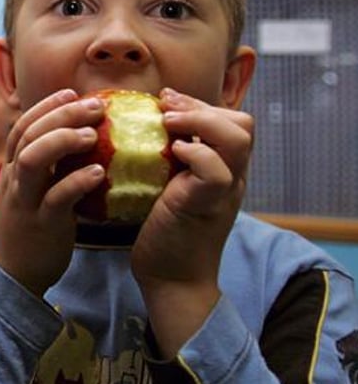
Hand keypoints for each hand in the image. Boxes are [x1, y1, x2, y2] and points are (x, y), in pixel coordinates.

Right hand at [0, 89, 105, 294]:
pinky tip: (100, 173)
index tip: (72, 92)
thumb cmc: (28, 231)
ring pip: (33, 160)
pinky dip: (77, 181)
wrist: (11, 277)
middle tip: (95, 106)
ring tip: (93, 134)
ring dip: (63, 140)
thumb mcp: (28, 193)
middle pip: (28, 135)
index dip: (45, 107)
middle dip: (61, 115)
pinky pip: (56, 198)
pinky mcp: (41, 224)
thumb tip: (73, 142)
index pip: (21, 127)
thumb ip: (44, 170)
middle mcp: (14, 181)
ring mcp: (25, 201)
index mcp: (11, 171)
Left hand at [132, 88, 253, 354]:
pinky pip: (216, 172)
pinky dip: (196, 153)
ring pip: (237, 139)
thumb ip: (167, 161)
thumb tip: (140, 129)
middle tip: (165, 106)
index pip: (232, 122)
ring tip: (167, 121)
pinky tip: (172, 151)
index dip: (200, 104)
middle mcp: (232, 178)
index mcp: (223, 170)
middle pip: (243, 124)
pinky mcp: (206, 207)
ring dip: (200, 121)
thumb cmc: (163, 234)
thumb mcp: (167, 188)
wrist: (171, 281)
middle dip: (201, 105)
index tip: (165, 101)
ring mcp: (224, 192)